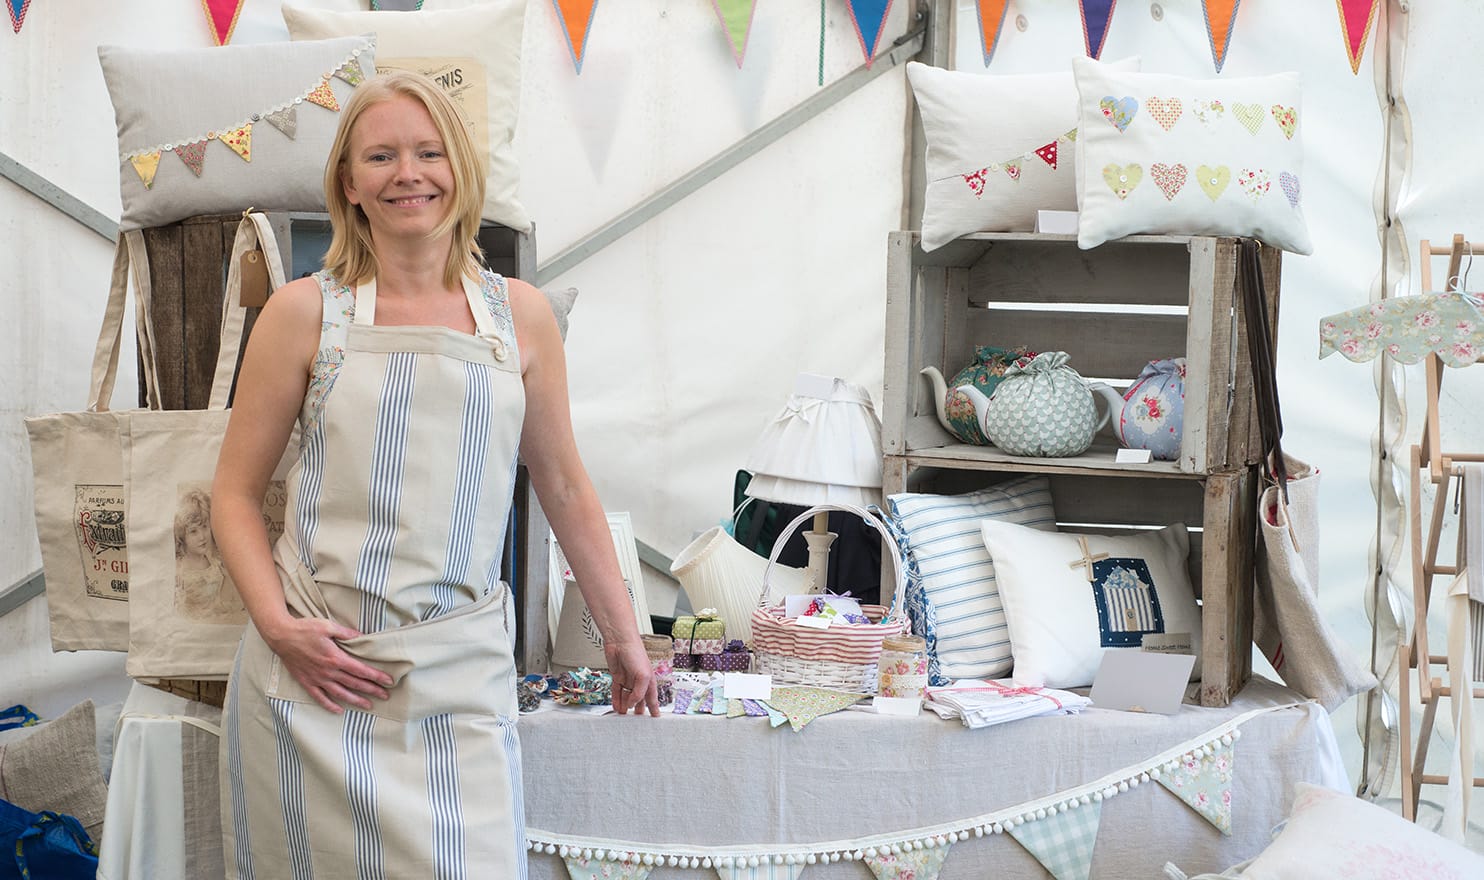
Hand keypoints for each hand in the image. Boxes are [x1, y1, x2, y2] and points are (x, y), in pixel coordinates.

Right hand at [260, 616, 392, 713]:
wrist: (281, 636)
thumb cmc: (305, 629)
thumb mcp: (328, 626)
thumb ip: (347, 633)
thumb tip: (363, 636)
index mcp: (335, 658)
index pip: (361, 670)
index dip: (376, 676)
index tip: (389, 681)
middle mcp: (328, 671)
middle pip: (354, 684)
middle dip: (372, 690)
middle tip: (386, 696)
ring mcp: (317, 678)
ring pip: (340, 693)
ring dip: (356, 700)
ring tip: (368, 705)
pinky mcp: (306, 682)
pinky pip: (319, 697)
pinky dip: (329, 705)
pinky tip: (339, 710)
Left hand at [605, 638, 658, 716]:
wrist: (620, 642)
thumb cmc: (635, 653)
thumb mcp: (643, 676)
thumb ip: (639, 693)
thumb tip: (631, 704)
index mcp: (649, 680)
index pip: (652, 698)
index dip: (654, 707)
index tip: (655, 717)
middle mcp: (639, 681)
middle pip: (639, 699)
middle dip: (639, 709)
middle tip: (637, 719)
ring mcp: (628, 679)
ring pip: (627, 697)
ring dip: (625, 706)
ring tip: (623, 715)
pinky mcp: (617, 677)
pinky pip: (617, 691)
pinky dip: (616, 700)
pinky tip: (616, 707)